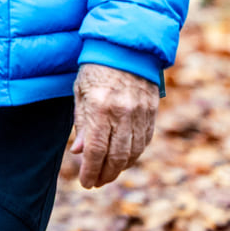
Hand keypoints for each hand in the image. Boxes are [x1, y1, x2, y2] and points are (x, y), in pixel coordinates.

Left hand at [67, 63, 159, 187]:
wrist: (126, 47)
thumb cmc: (96, 68)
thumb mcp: (80, 91)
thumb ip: (81, 122)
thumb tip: (78, 152)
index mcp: (100, 107)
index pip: (95, 149)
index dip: (90, 170)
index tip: (85, 183)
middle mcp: (122, 113)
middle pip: (116, 156)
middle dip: (105, 174)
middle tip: (96, 183)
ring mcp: (140, 114)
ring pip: (132, 152)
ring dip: (120, 168)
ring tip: (108, 175)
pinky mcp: (151, 113)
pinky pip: (144, 141)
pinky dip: (134, 155)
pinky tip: (124, 160)